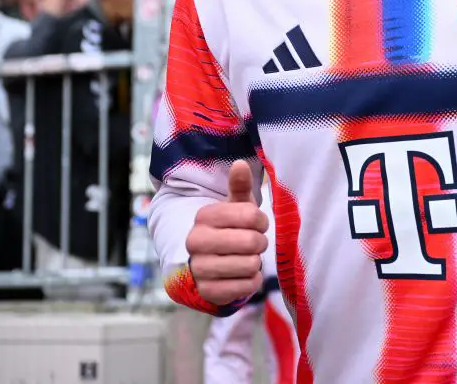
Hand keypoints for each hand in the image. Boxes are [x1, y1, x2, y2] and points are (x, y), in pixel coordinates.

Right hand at [185, 160, 267, 304]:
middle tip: (253, 243)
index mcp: (204, 216)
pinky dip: (252, 281)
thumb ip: (239, 185)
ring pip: (250, 265)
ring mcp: (199, 269)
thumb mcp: (236, 206)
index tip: (257, 224)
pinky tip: (243, 275)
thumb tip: (240, 164)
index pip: (250, 215)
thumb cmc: (231, 228)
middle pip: (251, 242)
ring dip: (255, 262)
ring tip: (246, 258)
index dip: (261, 221)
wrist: (213, 263)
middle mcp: (195, 242)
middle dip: (260, 243)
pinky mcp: (207, 292)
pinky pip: (246, 287)